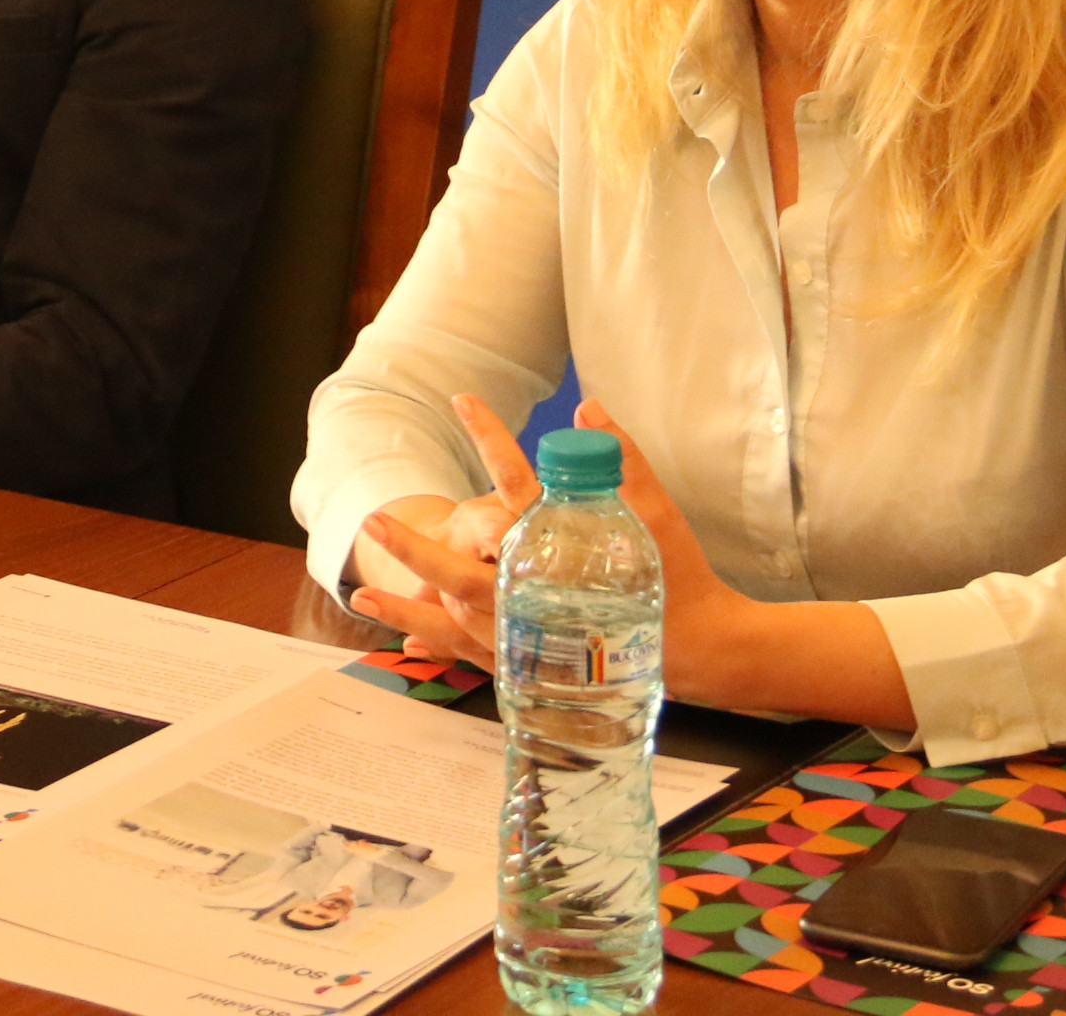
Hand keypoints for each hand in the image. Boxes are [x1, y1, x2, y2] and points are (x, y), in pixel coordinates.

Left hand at [351, 398, 788, 704]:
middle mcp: (534, 604)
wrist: (703, 654)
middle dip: (413, 548)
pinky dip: (440, 646)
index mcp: (559, 557)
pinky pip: (475, 657)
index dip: (488, 439)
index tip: (463, 400)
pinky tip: (408, 641)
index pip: (515, 486)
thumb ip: (620, 459)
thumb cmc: (681, 582)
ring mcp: (530, 641)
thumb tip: (590, 407)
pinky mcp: (535, 665)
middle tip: (375, 523)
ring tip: (362, 595)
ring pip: (455, 627)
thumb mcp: (656, 515)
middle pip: (458, 574)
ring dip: (408, 609)